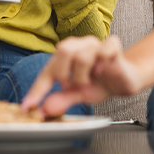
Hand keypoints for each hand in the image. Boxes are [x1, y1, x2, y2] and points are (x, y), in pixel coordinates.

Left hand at [21, 35, 140, 117]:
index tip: (28, 106)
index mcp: (66, 55)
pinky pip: (104, 50)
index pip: (48, 70)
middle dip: (64, 73)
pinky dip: (102, 62)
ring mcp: (96, 44)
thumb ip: (62, 99)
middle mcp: (79, 45)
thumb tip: (45, 110)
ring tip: (90, 80)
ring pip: (81, 56)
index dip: (37, 89)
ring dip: (84, 76)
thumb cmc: (100, 84)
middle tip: (72, 84)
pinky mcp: (113, 46)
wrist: (125, 81)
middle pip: (62, 50)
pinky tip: (103, 69)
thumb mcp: (79, 95)